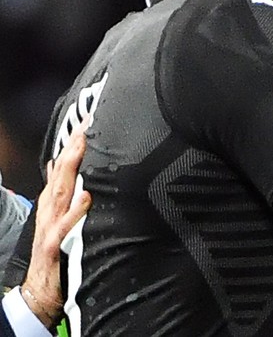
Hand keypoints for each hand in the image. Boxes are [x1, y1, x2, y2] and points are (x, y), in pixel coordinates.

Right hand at [20, 123, 91, 328]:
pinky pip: (65, 227)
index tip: (90, 122)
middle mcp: (51, 211)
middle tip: (88, 124)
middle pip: (61, 174)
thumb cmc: (56, 254)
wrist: (39, 293)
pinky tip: (87, 197)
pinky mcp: (54, 247)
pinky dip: (75, 211)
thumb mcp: (62, 219)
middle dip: (73, 148)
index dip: (74, 145)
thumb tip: (68, 169)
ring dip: (71, 169)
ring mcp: (50, 227)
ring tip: (84, 147)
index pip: (63, 169)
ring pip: (60, 193)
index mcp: (54, 204)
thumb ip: (65, 195)